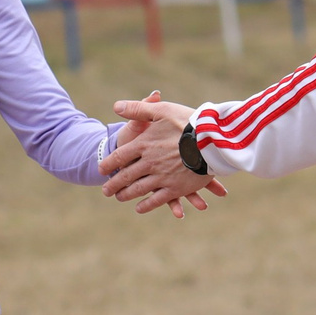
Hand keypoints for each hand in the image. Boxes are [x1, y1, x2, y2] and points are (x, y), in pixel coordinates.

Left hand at [100, 91, 227, 217]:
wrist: (213, 140)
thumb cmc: (188, 122)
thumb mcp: (162, 110)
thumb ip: (138, 109)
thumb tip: (116, 106)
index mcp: (145, 144)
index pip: (120, 156)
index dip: (109, 163)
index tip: (102, 169)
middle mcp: (150, 162)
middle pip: (126, 176)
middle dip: (114, 184)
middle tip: (105, 191)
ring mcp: (162, 177)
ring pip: (138, 189)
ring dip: (126, 195)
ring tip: (119, 198)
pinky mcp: (176, 188)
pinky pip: (157, 200)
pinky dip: (146, 205)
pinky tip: (139, 208)